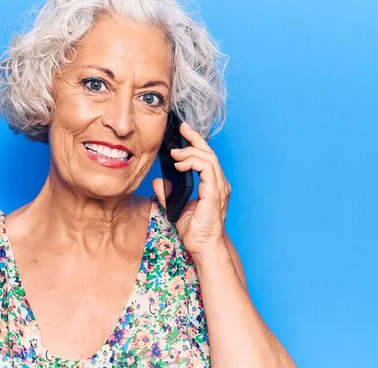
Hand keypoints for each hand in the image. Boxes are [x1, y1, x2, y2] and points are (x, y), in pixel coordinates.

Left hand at [152, 121, 231, 256]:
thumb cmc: (194, 231)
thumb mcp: (175, 206)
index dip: (196, 143)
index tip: (184, 132)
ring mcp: (219, 188)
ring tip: (175, 153)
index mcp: (212, 185)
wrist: (203, 247)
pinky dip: (193, 162)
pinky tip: (180, 164)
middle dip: (195, 138)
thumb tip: (158, 180)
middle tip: (182, 129)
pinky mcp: (215, 193)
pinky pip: (207, 169)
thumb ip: (167, 193)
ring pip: (209, 158)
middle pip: (209, 153)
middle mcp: (219, 184)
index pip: (206, 158)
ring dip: (191, 151)